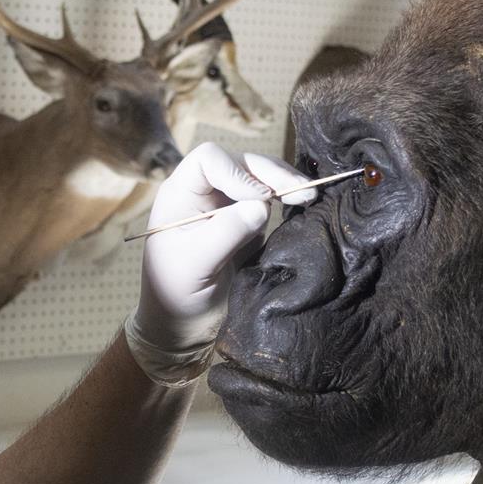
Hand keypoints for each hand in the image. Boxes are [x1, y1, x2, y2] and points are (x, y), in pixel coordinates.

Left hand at [126, 143, 316, 385]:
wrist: (183, 324)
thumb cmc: (175, 293)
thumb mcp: (196, 264)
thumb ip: (226, 232)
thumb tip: (261, 205)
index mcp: (180, 194)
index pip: (209, 160)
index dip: (237, 172)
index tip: (259, 199)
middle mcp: (203, 193)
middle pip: (241, 163)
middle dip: (271, 174)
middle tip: (302, 192)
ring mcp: (225, 205)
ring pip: (259, 178)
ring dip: (284, 184)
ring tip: (307, 197)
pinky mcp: (244, 222)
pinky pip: (268, 200)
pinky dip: (286, 200)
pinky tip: (302, 206)